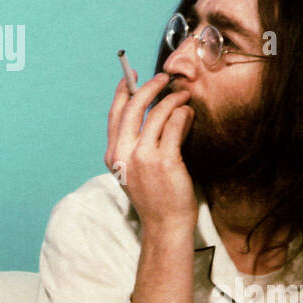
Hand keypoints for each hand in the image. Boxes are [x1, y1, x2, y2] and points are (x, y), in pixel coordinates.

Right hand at [104, 69, 195, 232]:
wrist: (165, 225)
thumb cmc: (155, 196)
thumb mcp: (136, 169)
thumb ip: (140, 142)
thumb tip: (157, 109)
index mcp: (113, 155)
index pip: (115, 114)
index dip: (122, 91)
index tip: (131, 76)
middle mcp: (124, 153)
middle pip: (133, 107)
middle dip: (149, 87)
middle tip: (163, 78)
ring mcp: (144, 157)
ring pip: (158, 113)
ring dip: (172, 99)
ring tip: (184, 96)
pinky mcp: (165, 160)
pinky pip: (175, 125)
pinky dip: (183, 114)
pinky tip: (189, 113)